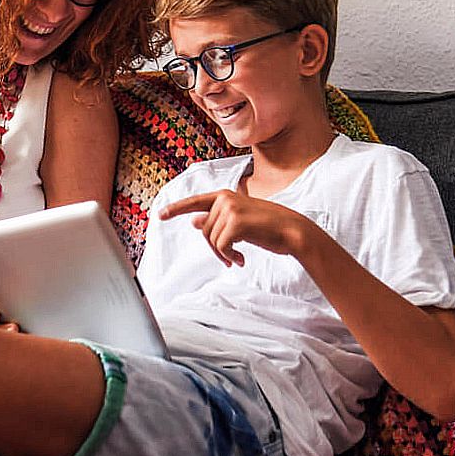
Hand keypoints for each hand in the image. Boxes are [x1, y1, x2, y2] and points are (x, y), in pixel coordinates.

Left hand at [159, 190, 308, 267]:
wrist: (293, 231)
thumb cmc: (268, 227)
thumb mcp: (240, 221)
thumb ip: (217, 219)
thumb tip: (194, 221)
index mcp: (225, 195)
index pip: (195, 202)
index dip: (176, 209)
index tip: (160, 215)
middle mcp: (225, 199)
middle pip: (204, 230)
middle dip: (214, 247)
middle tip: (229, 257)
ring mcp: (230, 209)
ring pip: (211, 239)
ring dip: (223, 254)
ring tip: (238, 258)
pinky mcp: (236, 222)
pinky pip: (221, 246)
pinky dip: (229, 256)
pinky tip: (241, 260)